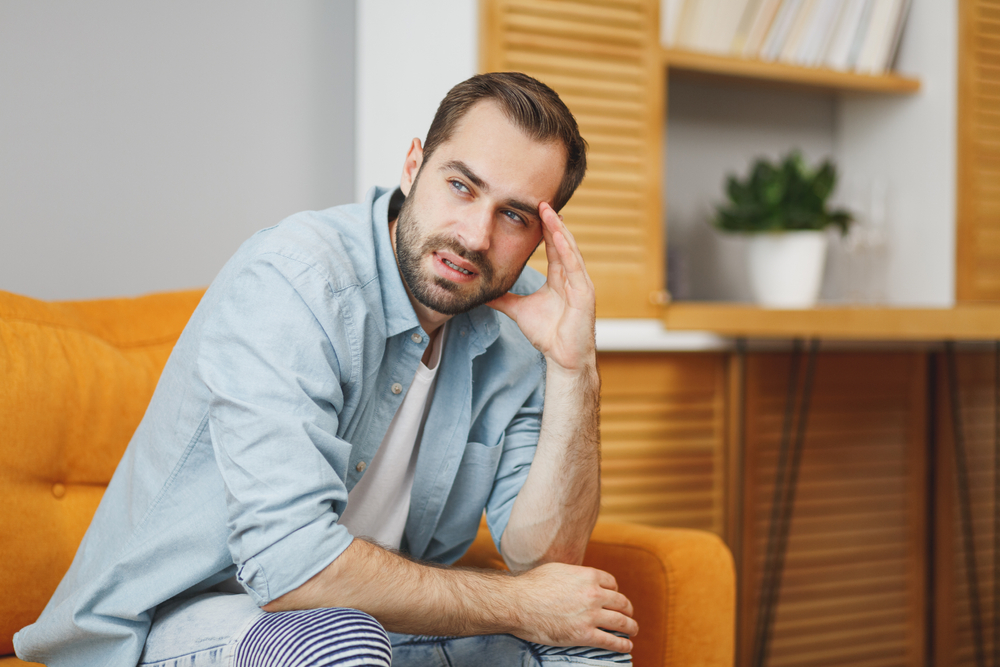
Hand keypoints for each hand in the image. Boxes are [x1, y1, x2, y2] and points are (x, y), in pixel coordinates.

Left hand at [488, 202, 595, 372]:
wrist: (561, 358)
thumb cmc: (547, 335)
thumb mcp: (519, 310)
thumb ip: (504, 299)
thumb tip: (483, 291)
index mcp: (560, 278)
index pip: (553, 248)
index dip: (545, 229)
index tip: (534, 211)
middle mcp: (572, 277)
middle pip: (562, 244)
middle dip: (553, 223)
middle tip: (542, 202)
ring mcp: (580, 284)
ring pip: (570, 251)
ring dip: (560, 231)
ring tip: (550, 212)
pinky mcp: (585, 294)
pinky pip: (575, 268)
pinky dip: (568, 251)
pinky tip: (559, 237)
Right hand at [509, 562, 636, 653]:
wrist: (518, 603)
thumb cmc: (532, 584)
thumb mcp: (558, 570)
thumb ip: (574, 575)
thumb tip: (578, 578)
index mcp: (588, 576)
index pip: (613, 583)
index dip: (616, 591)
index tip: (614, 598)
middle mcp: (594, 594)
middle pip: (621, 602)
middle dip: (627, 609)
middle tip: (628, 615)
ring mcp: (590, 615)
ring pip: (621, 622)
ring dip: (630, 627)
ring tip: (632, 630)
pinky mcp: (584, 635)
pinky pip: (611, 641)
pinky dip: (622, 645)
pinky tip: (627, 646)